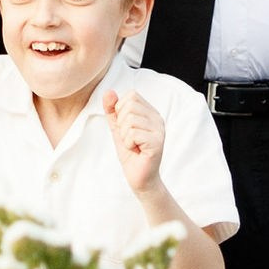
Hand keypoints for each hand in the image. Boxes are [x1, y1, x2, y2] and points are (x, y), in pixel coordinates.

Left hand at [101, 83, 168, 198]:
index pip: (131, 95)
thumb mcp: (117, 128)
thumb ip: (112, 110)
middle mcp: (158, 119)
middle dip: (121, 124)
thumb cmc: (130, 152)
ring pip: (130, 120)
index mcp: (150, 112)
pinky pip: (133, 134)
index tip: (125, 127)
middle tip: (129, 138)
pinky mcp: (157, 142)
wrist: (139, 176)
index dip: (121, 110)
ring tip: (133, 145)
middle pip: (130, 106)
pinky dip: (128, 143)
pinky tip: (136, 150)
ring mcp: (159, 130)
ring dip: (124, 135)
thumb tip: (109, 92)